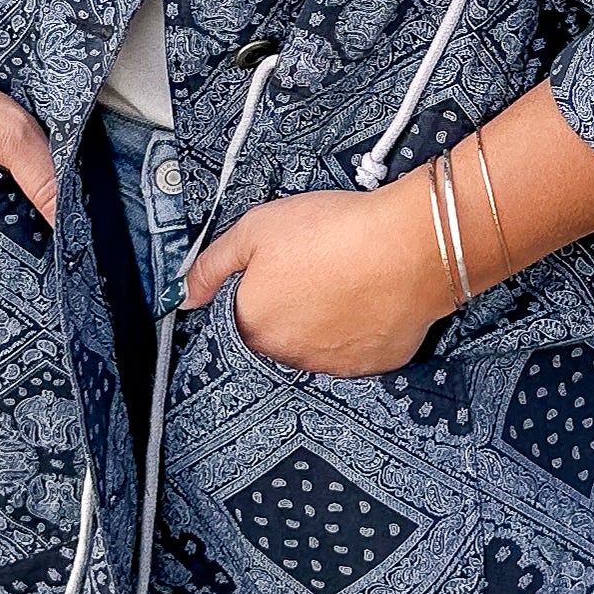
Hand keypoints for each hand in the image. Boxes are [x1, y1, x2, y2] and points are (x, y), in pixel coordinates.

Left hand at [182, 174, 451, 374]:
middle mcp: (288, 355)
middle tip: (312, 267)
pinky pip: (355, 349)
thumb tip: (184, 294)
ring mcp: (332, 365)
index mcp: (254, 324)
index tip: (274, 273)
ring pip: (315, 344)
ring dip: (321, 320)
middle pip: (276, 334)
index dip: (254, 292)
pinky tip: (366, 295)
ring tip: (342, 277)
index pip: (237, 320)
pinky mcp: (372, 365)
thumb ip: (211, 264)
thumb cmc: (333, 232)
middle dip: (287, 305)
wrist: (408, 246)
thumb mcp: (255, 229)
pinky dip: (358, 328)